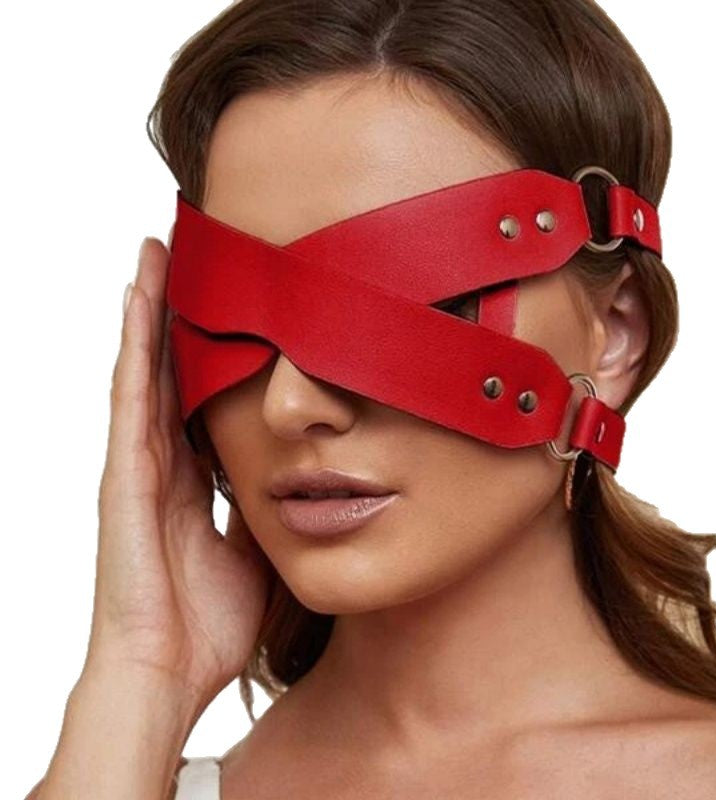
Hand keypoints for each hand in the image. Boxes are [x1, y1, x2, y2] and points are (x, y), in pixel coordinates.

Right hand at [85, 235, 269, 707]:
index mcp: (194, 481)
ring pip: (143, 369)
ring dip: (149, 310)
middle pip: (167, 370)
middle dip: (175, 314)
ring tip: (159, 253)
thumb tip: (300, 488)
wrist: (169, 673)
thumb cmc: (208, 622)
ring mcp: (138, 466)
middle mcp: (163, 463)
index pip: (199, 398)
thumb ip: (269, 513)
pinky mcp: (124, 476)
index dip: (206, 351)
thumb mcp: (258, 554)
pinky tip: (137, 299)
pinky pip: (130, 398)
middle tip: (188, 254)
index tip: (226, 306)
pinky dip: (133, 347)